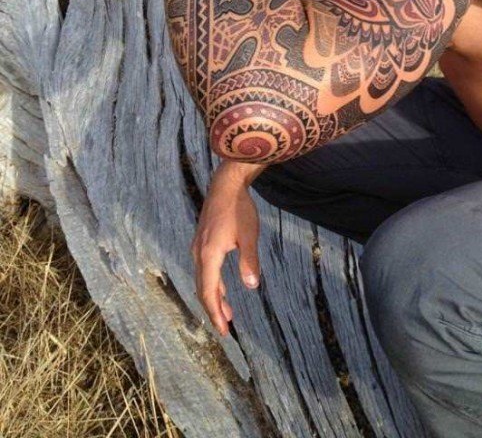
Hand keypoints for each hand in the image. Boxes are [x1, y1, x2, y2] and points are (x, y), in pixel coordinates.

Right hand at [191, 159, 262, 336]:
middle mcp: (198, 253)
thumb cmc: (239, 208)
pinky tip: (221, 287)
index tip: (224, 331)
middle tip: (225, 327)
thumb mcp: (249, 235)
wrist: (226, 183)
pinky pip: (203, 269)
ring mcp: (198, 246)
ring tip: (227, 312)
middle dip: (213, 309)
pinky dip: (212, 283)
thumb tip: (251, 285)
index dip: (215, 312)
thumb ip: (249, 260)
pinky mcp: (202, 240)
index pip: (209, 291)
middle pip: (202, 288)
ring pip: (202, 279)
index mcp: (208, 255)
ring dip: (213, 297)